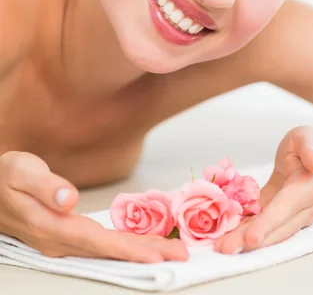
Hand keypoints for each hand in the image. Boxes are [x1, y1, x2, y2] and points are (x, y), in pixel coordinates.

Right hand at [0, 151, 188, 262]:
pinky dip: (122, 246)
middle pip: (108, 251)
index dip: (129, 248)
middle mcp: (59, 240)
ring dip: (137, 252)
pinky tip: (139, 244)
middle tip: (179, 255)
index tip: (157, 254)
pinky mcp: (64, 236)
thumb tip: (68, 198)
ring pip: (106, 251)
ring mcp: (61, 241)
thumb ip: (45, 185)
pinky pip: (99, 246)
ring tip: (168, 251)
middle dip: (145, 254)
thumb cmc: (5, 177)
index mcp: (51, 226)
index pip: (98, 241)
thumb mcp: (20, 171)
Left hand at [213, 126, 312, 253]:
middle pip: (275, 228)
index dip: (268, 223)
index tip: (251, 238)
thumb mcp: (308, 137)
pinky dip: (242, 232)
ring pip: (267, 232)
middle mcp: (302, 209)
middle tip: (223, 248)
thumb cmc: (308, 145)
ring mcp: (291, 216)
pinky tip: (224, 236)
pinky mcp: (277, 216)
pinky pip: (260, 225)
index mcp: (308, 188)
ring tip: (220, 246)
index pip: (286, 208)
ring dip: (243, 241)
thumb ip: (311, 147)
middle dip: (249, 240)